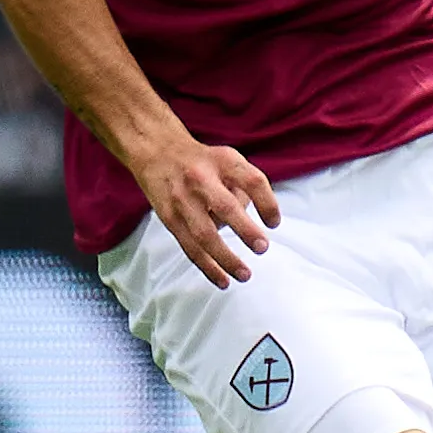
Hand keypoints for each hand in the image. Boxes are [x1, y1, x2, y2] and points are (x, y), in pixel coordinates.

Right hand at [134, 130, 279, 287]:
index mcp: (223, 161)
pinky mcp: (170, 218)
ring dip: (226, 258)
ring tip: (245, 274)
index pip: (252, 180)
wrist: (157, 152)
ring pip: (205, 235)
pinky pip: (190, 247)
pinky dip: (208, 267)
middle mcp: (201, 179)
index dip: (267, 202)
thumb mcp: (228, 159)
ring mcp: (183, 200)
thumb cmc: (202, 162)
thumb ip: (245, 187)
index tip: (274, 223)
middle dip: (246, 230)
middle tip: (262, 248)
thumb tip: (254, 224)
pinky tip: (223, 280)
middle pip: (226, 206)